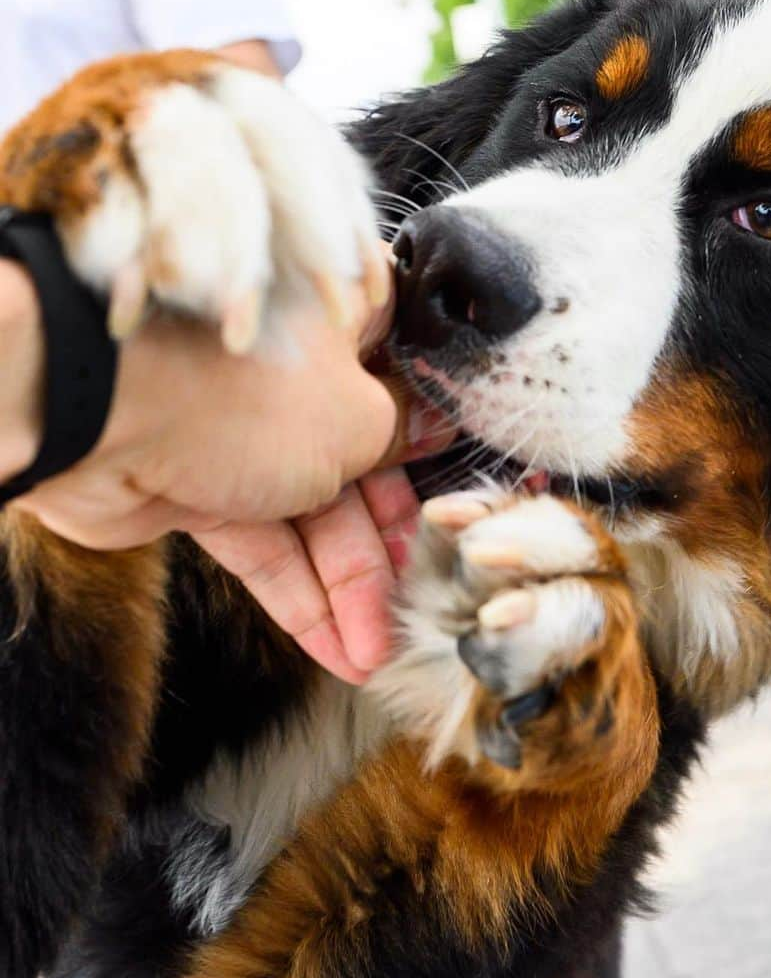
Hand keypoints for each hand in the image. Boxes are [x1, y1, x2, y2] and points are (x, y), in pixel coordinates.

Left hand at [14, 283, 452, 681]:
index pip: (410, 379)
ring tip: (380, 654)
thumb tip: (435, 427)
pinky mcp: (205, 486)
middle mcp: (299, 372)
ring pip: (317, 514)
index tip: (464, 496)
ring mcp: (248, 432)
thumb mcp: (357, 418)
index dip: (438, 441)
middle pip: (368, 462)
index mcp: (344, 323)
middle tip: (423, 601)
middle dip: (392, 541)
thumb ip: (401, 433)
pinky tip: (338, 652)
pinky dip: (298, 596)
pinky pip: (266, 545)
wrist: (100, 417)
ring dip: (349, 587)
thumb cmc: (245, 391)